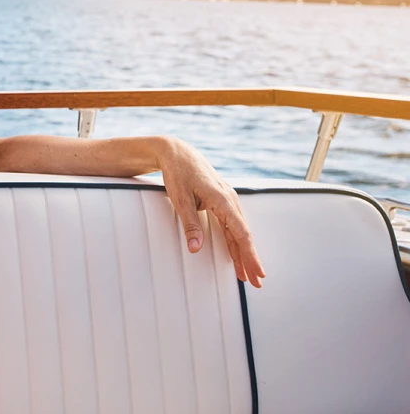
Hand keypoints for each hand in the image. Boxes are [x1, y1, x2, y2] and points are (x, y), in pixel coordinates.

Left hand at [157, 137, 265, 287]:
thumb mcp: (180, 198)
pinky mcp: (221, 201)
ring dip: (242, 253)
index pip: (240, 233)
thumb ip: (190, 224)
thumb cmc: (178, 172)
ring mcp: (227, 200)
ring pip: (238, 232)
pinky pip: (231, 225)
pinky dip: (234, 241)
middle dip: (250, 260)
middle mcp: (229, 200)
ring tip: (247, 275)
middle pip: (243, 235)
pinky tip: (236, 255)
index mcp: (222, 199)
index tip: (257, 272)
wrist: (177, 152)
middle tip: (256, 282)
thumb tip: (196, 249)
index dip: (249, 254)